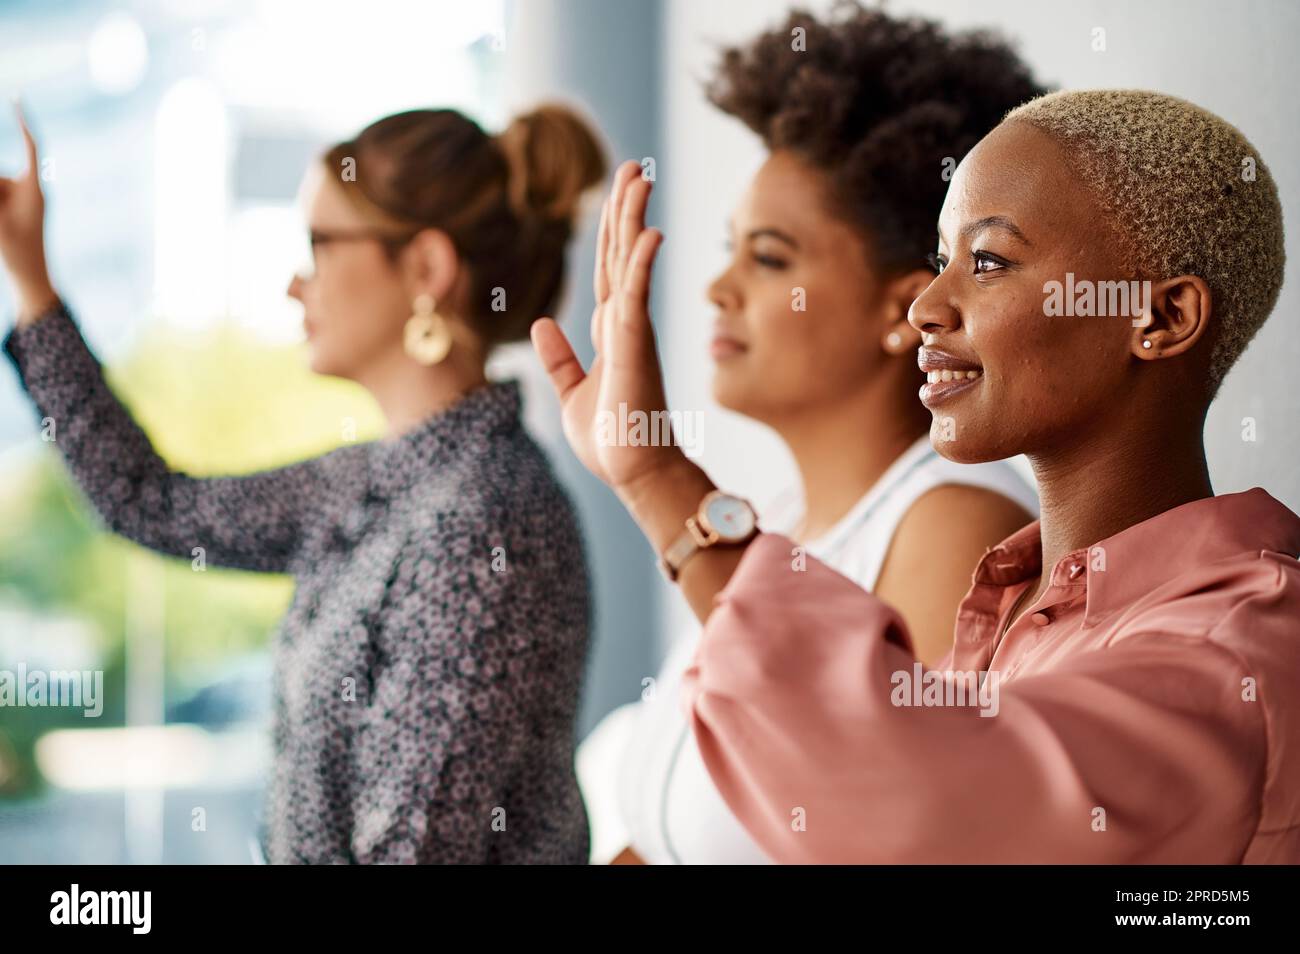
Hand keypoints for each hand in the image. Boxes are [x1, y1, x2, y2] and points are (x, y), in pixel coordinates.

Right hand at [0, 99, 55, 321]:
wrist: (31, 279)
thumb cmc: (17, 252)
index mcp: (34, 189)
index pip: (30, 148)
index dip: (24, 123)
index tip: (17, 98)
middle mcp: (29, 190)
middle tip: (2, 219)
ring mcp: (22, 200)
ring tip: (3, 225)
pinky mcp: (15, 208)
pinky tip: (1, 223)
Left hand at [531, 160, 684, 498]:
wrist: (636, 474)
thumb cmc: (612, 440)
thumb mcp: (571, 394)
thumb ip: (559, 360)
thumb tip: (541, 325)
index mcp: (611, 332)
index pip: (610, 270)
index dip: (613, 231)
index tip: (620, 194)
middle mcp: (625, 324)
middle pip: (622, 254)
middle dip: (626, 209)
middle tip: (634, 166)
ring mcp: (632, 332)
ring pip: (631, 263)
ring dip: (634, 219)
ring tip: (641, 177)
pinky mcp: (635, 347)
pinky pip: (636, 296)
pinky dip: (641, 263)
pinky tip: (649, 232)